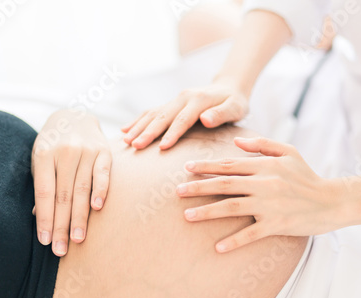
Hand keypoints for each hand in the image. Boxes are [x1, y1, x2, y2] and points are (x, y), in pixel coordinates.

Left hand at [32, 110, 111, 256]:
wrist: (74, 117)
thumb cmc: (53, 146)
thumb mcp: (40, 160)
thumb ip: (42, 185)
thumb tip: (39, 218)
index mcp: (44, 154)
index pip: (44, 193)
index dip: (45, 219)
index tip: (46, 241)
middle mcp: (64, 152)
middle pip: (63, 195)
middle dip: (62, 225)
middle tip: (61, 250)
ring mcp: (86, 151)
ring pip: (82, 189)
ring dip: (80, 216)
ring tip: (78, 238)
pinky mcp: (104, 151)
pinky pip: (103, 174)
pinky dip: (101, 190)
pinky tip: (97, 208)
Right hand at [121, 82, 248, 149]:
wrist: (229, 87)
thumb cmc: (235, 102)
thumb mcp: (235, 108)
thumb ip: (222, 114)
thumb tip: (205, 119)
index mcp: (198, 100)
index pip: (183, 119)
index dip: (172, 133)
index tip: (162, 147)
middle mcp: (183, 98)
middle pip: (162, 116)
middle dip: (147, 131)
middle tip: (135, 146)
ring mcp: (175, 100)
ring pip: (153, 113)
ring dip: (138, 126)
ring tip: (125, 141)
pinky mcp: (171, 104)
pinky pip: (151, 111)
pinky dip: (137, 120)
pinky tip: (125, 130)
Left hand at [176, 137, 343, 252]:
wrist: (331, 201)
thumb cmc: (307, 176)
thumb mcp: (289, 152)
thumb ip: (262, 145)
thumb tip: (235, 142)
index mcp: (265, 166)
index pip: (229, 164)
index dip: (206, 166)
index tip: (186, 168)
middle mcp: (264, 183)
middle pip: (224, 185)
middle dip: (198, 187)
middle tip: (177, 191)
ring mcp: (270, 204)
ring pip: (232, 207)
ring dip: (207, 212)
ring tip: (187, 215)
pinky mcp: (277, 224)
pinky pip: (251, 233)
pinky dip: (234, 241)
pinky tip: (217, 247)